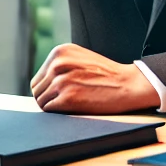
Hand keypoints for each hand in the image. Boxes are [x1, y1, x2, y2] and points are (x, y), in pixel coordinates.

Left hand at [30, 44, 159, 113]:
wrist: (128, 84)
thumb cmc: (105, 75)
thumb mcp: (80, 59)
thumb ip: (60, 65)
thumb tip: (40, 84)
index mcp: (60, 52)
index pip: (38, 78)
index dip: (47, 89)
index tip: (61, 94)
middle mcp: (58, 63)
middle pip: (37, 89)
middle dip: (48, 98)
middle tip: (65, 102)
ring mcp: (62, 80)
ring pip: (40, 101)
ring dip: (53, 106)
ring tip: (71, 105)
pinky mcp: (67, 97)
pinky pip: (49, 110)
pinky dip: (57, 113)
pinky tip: (73, 109)